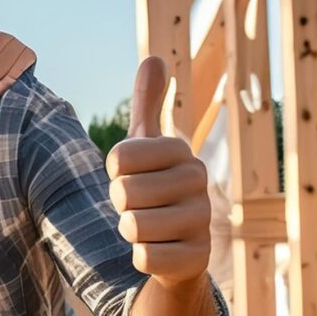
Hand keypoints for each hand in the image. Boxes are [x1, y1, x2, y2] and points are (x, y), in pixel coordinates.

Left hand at [105, 57, 210, 284]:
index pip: (119, 157)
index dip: (114, 173)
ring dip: (130, 232)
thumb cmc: (153, 188)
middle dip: (121, 205)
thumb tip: (154, 57)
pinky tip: (160, 250)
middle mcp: (198, 181)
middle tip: (140, 206)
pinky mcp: (196, 259)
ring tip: (149, 228)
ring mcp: (202, 221)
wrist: (177, 247)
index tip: (131, 176)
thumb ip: (148, 104)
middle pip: (124, 193)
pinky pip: (144, 257)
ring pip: (132, 226)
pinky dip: (142, 257)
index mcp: (181, 151)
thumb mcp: (147, 146)